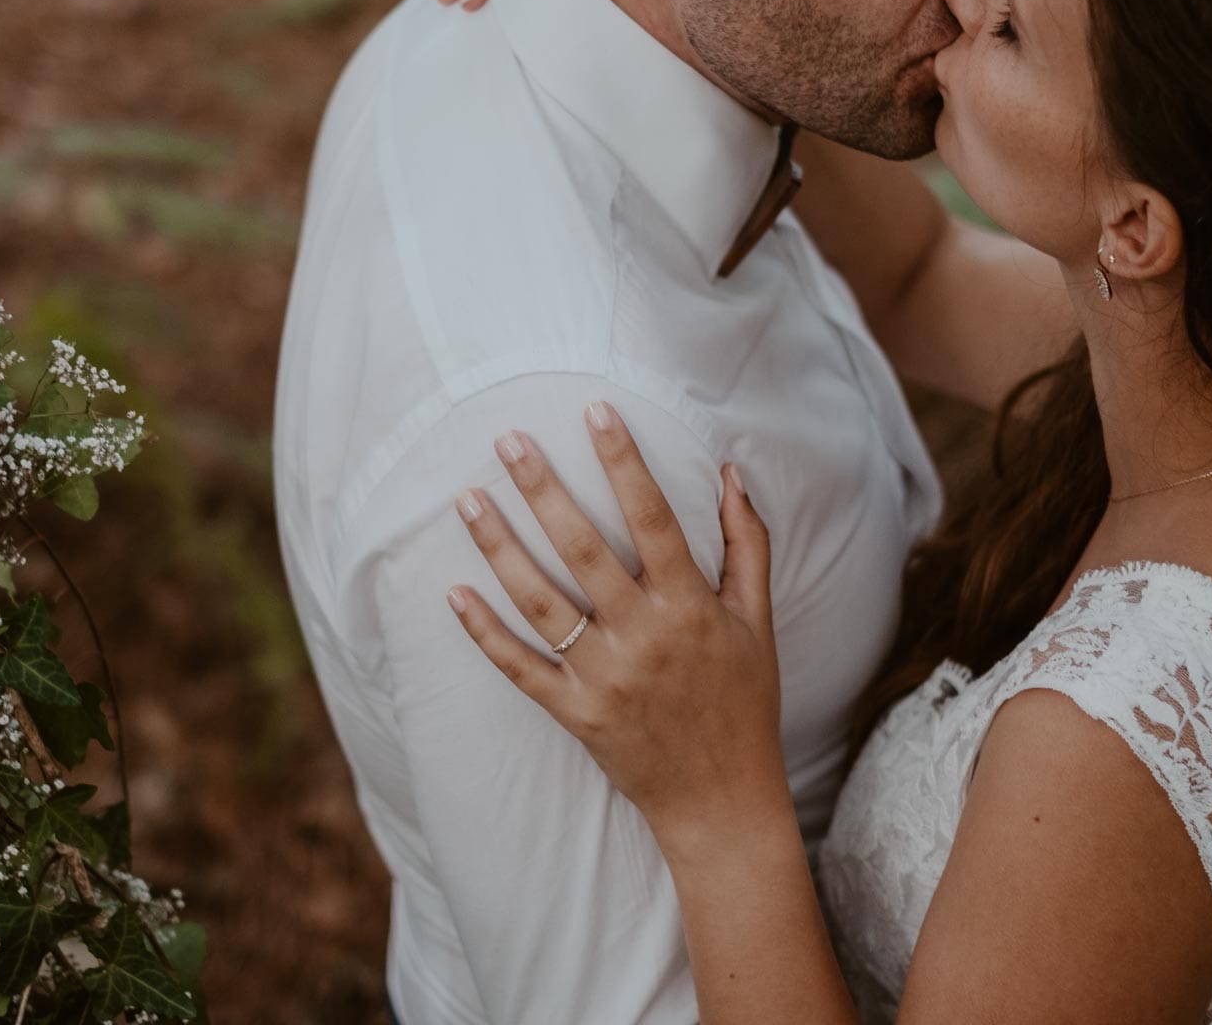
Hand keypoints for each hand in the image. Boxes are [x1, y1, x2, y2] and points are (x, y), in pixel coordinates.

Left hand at [445, 402, 789, 857]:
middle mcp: (644, 636)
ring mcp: (606, 676)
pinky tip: (454, 592)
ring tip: (467, 499)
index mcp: (691, 606)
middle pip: (584, 549)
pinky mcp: (576, 712)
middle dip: (543, 490)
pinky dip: (485, 633)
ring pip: (541, 601)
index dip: (624, 462)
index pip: (654, 519)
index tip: (596, 412)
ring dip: (500, 547)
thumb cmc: (743, 701)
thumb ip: (747, 545)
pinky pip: (521, 668)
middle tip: (507, 440)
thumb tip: (730, 473)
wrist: (723, 800)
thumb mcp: (758, 621)